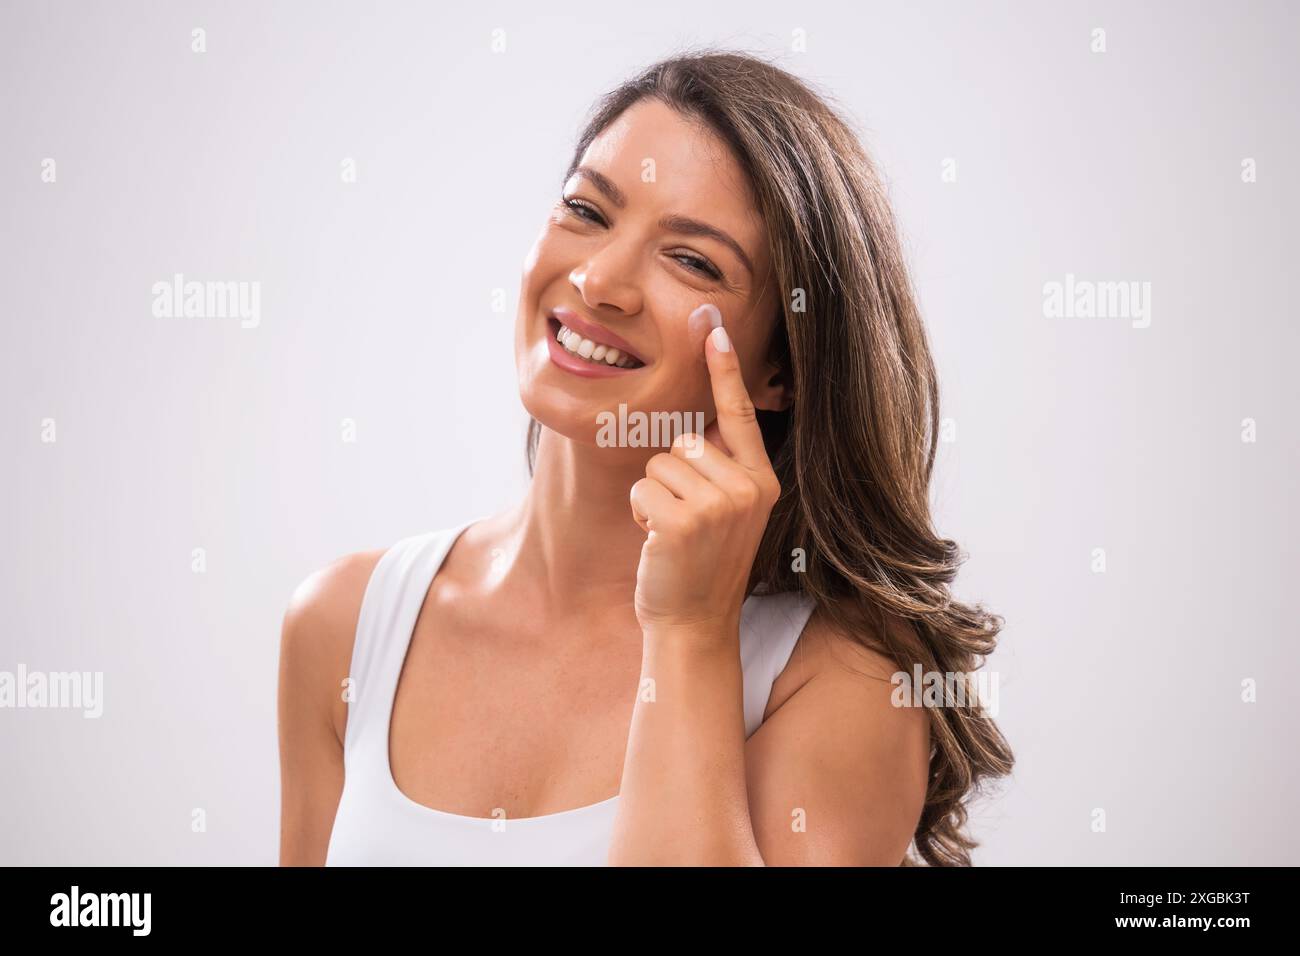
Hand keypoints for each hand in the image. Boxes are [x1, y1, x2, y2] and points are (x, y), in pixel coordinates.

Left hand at [629, 319, 780, 636]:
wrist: (693, 624)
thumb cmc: (699, 564)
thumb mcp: (725, 512)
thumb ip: (720, 468)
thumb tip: (701, 423)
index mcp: (762, 480)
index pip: (740, 413)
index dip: (723, 367)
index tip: (712, 323)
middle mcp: (749, 488)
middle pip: (684, 439)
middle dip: (669, 476)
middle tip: (683, 521)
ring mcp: (721, 504)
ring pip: (659, 463)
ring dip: (652, 497)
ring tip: (672, 533)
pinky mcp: (687, 520)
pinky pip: (642, 489)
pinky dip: (639, 515)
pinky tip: (658, 543)